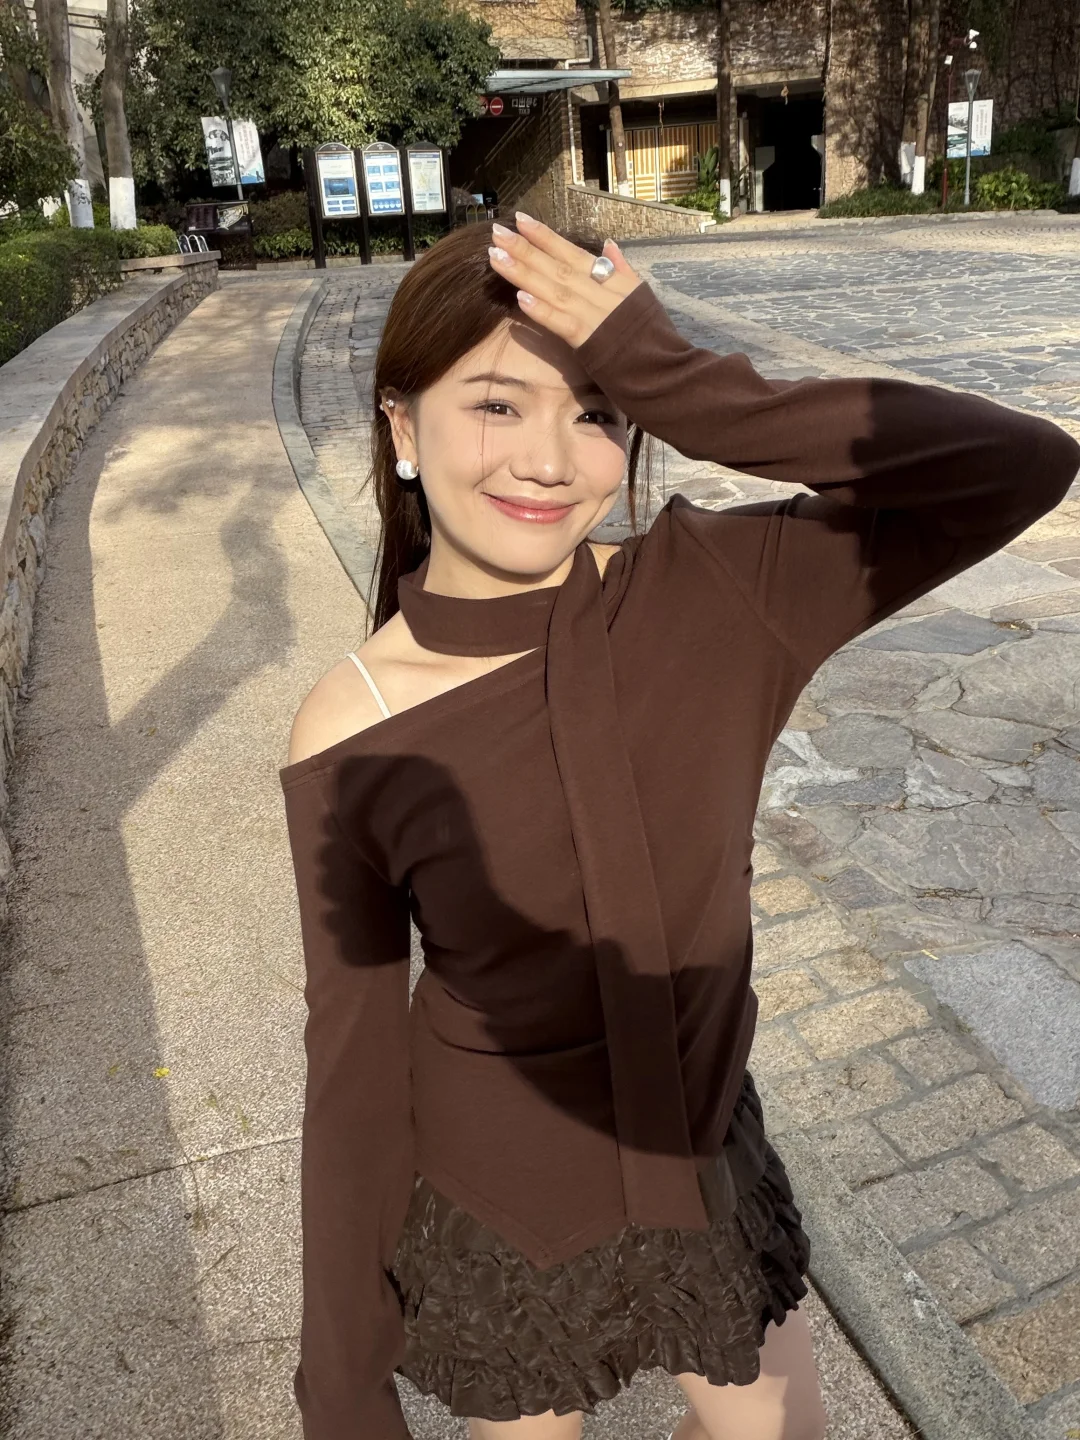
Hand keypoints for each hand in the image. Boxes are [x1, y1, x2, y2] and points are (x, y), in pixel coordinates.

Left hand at [486, 212, 641, 348]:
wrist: (668, 370)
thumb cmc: (654, 337)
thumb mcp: (641, 295)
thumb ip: (623, 269)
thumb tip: (608, 244)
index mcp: (613, 280)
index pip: (573, 253)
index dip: (546, 236)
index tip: (520, 220)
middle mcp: (602, 292)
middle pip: (558, 267)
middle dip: (526, 249)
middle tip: (496, 233)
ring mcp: (596, 316)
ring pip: (555, 289)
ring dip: (524, 273)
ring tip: (495, 258)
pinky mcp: (591, 342)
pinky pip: (563, 324)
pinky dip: (543, 311)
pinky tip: (520, 298)